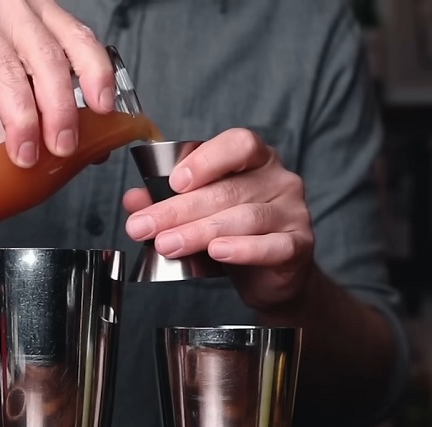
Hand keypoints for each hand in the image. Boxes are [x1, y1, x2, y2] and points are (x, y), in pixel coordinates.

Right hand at [0, 0, 114, 167]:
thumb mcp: (22, 85)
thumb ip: (53, 107)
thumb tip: (94, 151)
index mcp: (41, 19)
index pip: (78, 39)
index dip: (95, 73)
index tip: (102, 108)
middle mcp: (12, 12)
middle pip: (46, 58)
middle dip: (59, 108)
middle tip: (61, 146)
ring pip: (7, 72)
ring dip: (20, 120)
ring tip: (23, 156)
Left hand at [122, 129, 315, 312]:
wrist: (272, 276)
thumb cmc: (235, 234)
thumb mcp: (200, 213)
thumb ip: (168, 202)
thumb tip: (132, 199)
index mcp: (256, 160)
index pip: (238, 144)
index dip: (206, 160)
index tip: (174, 182)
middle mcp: (279, 179)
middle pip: (228, 190)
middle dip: (179, 210)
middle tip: (144, 227)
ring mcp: (293, 212)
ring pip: (245, 218)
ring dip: (200, 232)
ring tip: (167, 245)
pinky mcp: (299, 245)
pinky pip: (272, 245)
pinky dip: (243, 249)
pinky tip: (218, 252)